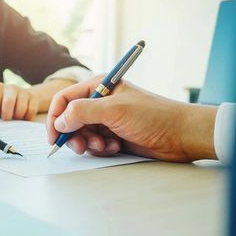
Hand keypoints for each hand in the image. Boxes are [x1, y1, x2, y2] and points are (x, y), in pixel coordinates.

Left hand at [0, 82, 38, 120]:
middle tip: (5, 120)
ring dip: (17, 117)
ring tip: (14, 119)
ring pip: (21, 108)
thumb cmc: (1, 104)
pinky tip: (23, 118)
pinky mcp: (34, 97)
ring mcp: (23, 91)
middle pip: (9, 101)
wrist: (21, 99)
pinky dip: (27, 117)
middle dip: (6, 115)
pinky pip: (31, 111)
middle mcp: (10, 87)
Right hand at [45, 75, 217, 161]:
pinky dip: (102, 148)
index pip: (65, 99)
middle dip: (73, 134)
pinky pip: (96, 144)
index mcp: (98, 86)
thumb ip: (82, 112)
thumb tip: (60, 121)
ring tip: (106, 146)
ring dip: (89, 143)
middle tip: (80, 147)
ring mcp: (107, 119)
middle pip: (71, 119)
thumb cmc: (153, 116)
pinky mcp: (114, 135)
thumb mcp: (114, 110)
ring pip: (82, 133)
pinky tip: (116, 147)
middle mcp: (100, 102)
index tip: (54, 136)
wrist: (181, 135)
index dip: (56, 117)